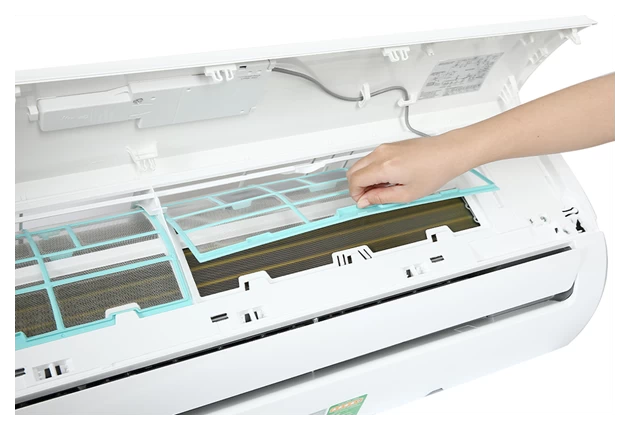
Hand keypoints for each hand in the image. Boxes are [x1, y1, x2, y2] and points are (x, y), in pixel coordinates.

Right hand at [346, 132, 476, 207]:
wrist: (449, 152)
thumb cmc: (435, 170)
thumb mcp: (407, 194)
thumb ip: (382, 198)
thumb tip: (366, 201)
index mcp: (384, 167)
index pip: (355, 180)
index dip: (356, 195)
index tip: (364, 202)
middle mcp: (381, 154)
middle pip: (353, 170)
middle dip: (357, 186)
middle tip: (370, 198)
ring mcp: (384, 148)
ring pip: (361, 164)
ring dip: (365, 178)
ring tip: (383, 189)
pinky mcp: (389, 146)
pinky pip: (371, 159)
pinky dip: (372, 170)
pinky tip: (388, 179)